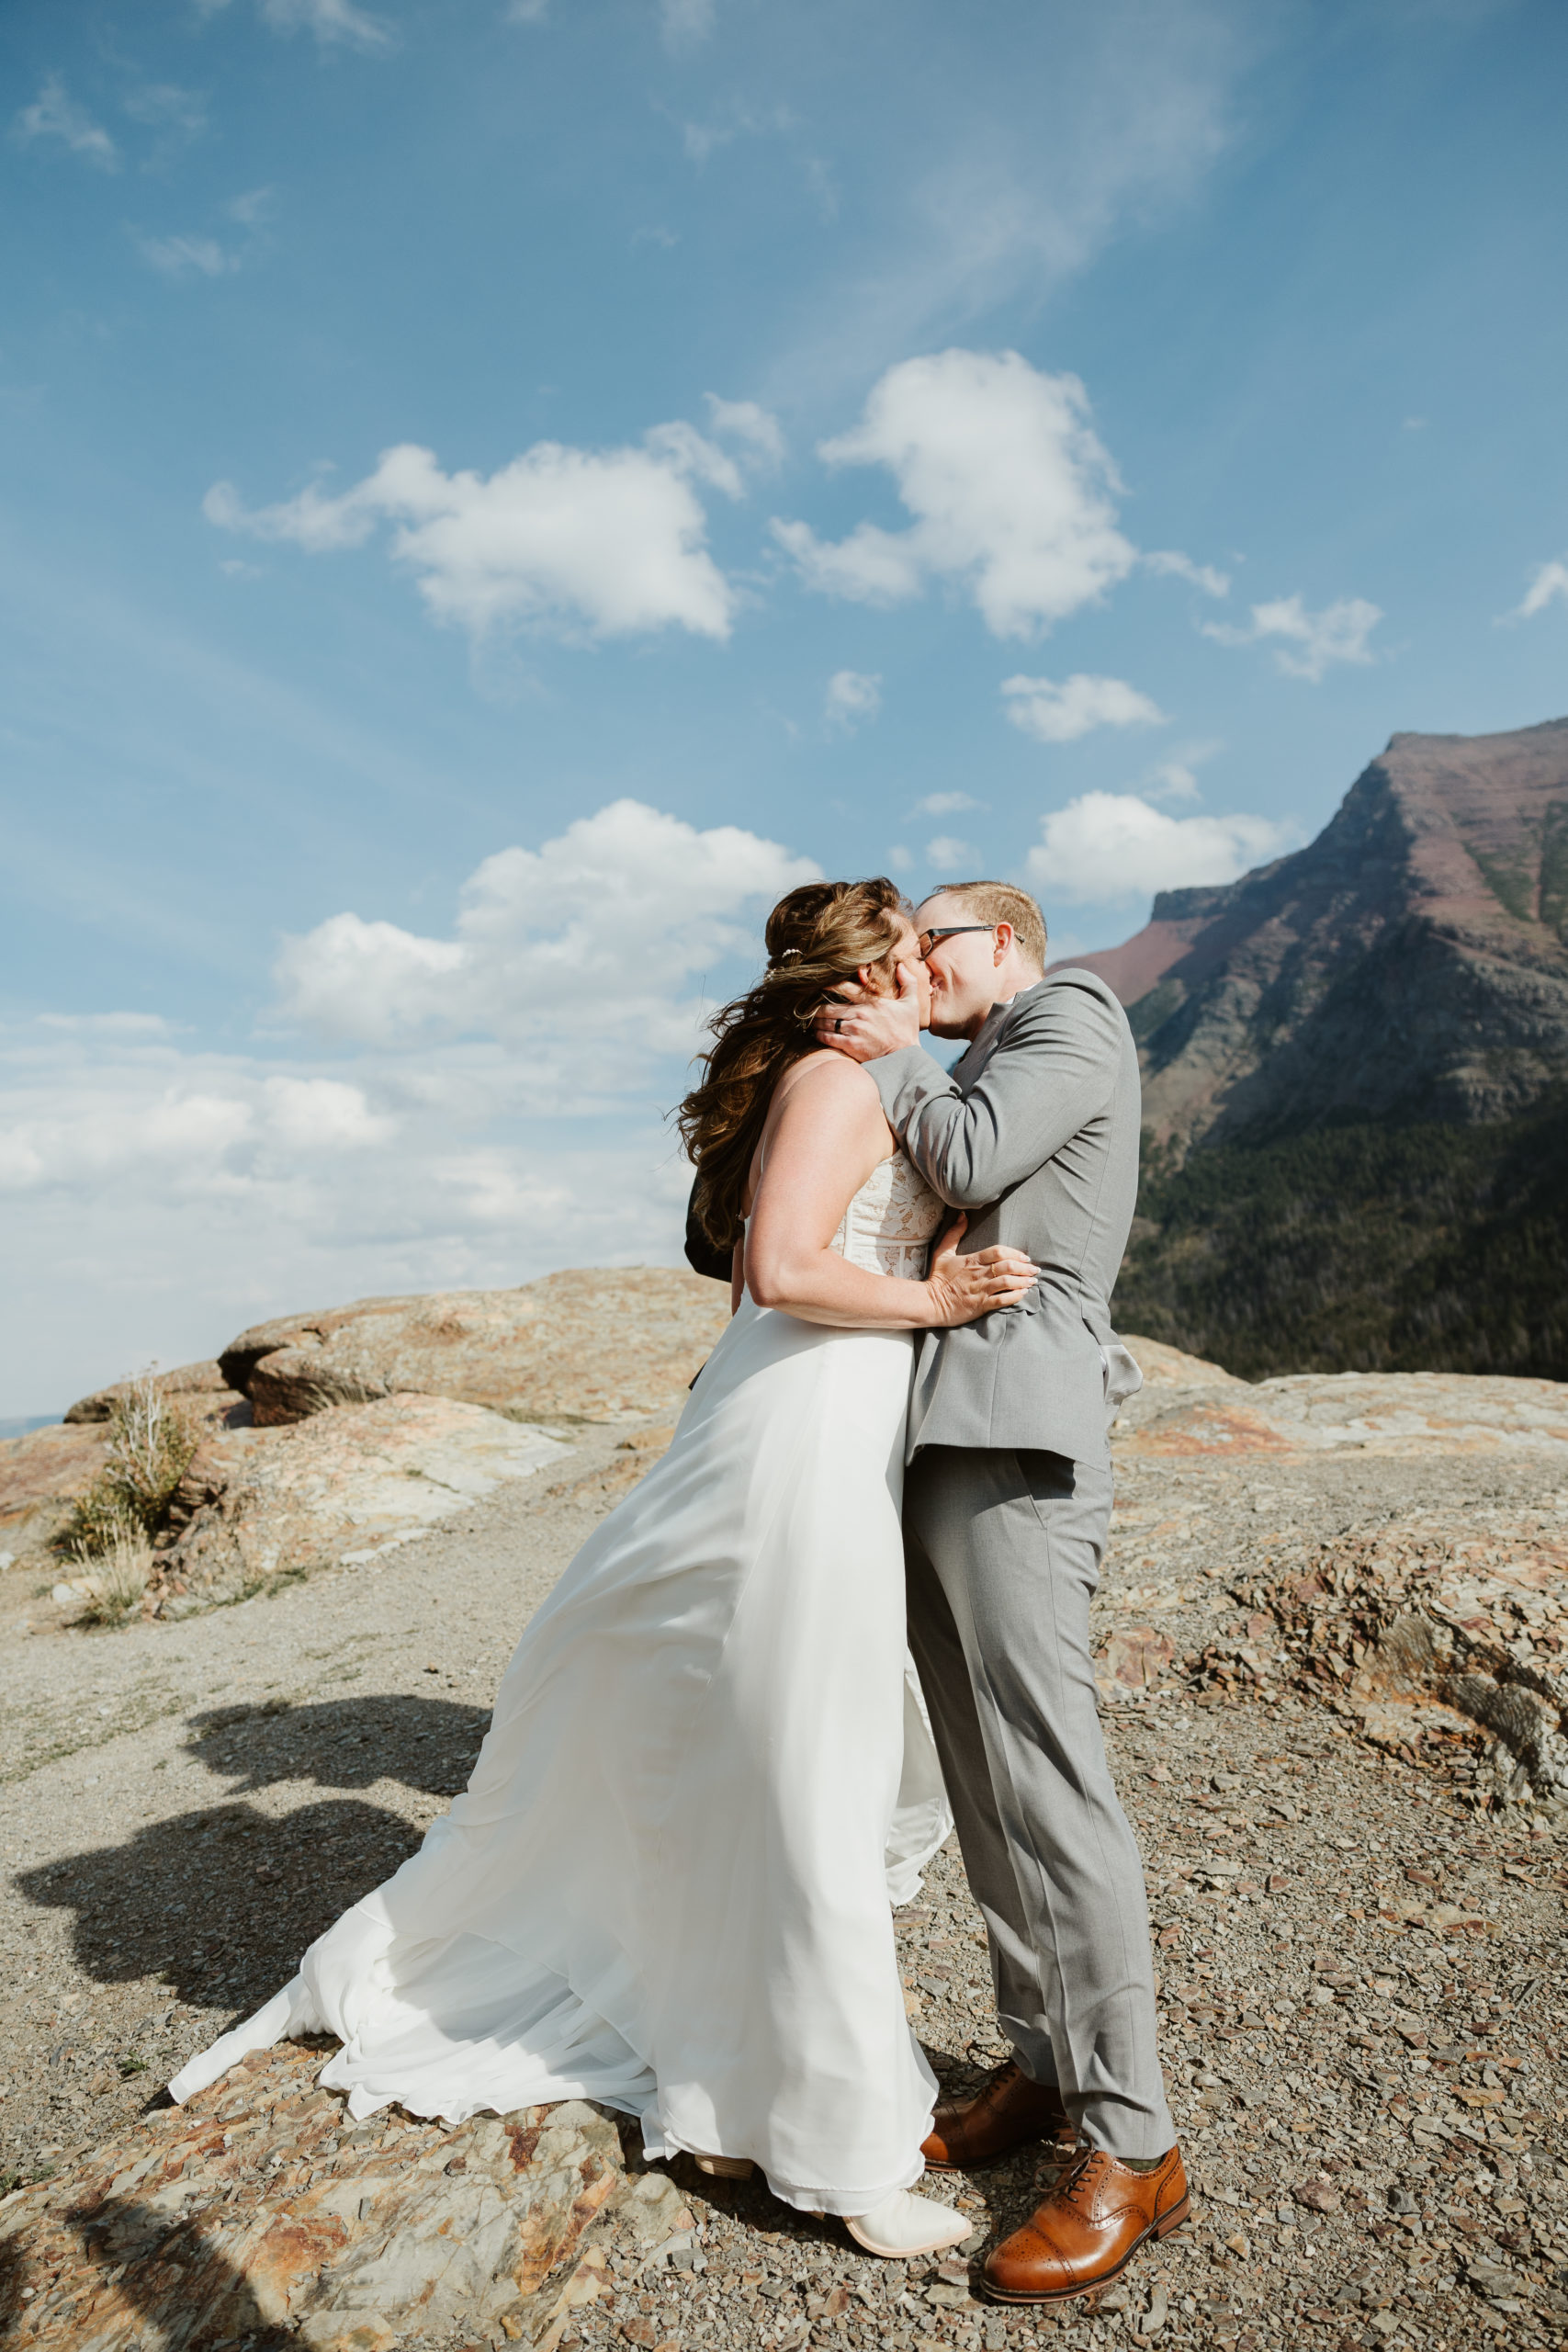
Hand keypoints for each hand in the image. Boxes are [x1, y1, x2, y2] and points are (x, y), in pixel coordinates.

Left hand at [815, 961, 922, 1061]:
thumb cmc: (907, 1030)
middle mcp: (861, 1014)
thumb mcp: (911, 1004)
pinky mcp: (850, 1045)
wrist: (905, 1057)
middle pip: (830, 1007)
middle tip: (809, 1006)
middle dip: (817, 1007)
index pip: (846, 988)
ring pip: (827, 1022)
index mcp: (872, 1002)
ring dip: (816, 1021)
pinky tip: (816, 1033)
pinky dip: (819, 1034)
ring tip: (811, 1020)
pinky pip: (828, 1038)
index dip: (830, 985)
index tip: (820, 984)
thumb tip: (901, 966)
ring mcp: (854, 1030)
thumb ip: (907, 982)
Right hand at [922, 1214, 1036, 1327]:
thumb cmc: (938, 1278)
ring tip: (1032, 1281)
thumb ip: (954, 1234)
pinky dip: (1015, 1297)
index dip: (1014, 1253)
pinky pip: (1002, 1300)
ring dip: (1023, 1281)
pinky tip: (1022, 1294)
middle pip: (1007, 1266)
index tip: (1025, 1257)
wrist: (930, 1303)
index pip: (998, 1252)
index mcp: (972, 1260)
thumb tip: (962, 1215)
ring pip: (1007, 1282)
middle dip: (1024, 1268)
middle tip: (1034, 1269)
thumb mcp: (943, 1252)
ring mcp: (980, 1290)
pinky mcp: (980, 1305)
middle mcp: (978, 1274)